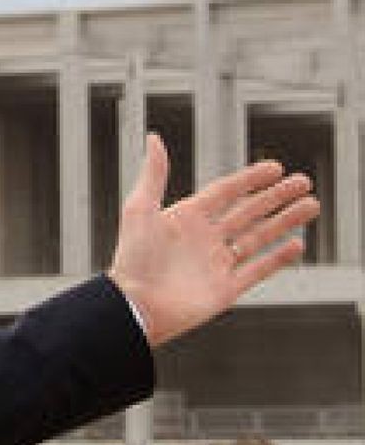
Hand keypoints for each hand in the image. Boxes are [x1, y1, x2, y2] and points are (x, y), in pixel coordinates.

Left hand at [107, 133, 318, 346]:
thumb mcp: (140, 209)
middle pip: (248, 212)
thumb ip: (153, 174)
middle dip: (276, 197)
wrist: (135, 307)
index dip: (250, 179)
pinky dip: (278, 258)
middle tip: (304, 182)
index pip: (226, 192)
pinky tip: (298, 244)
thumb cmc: (132, 258)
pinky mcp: (225, 289)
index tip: (276, 167)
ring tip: (311, 206)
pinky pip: (258, 270)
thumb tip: (154, 137)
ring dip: (285, 222)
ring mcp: (217, 264)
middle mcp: (204, 239)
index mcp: (186, 218)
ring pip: (259, 238)